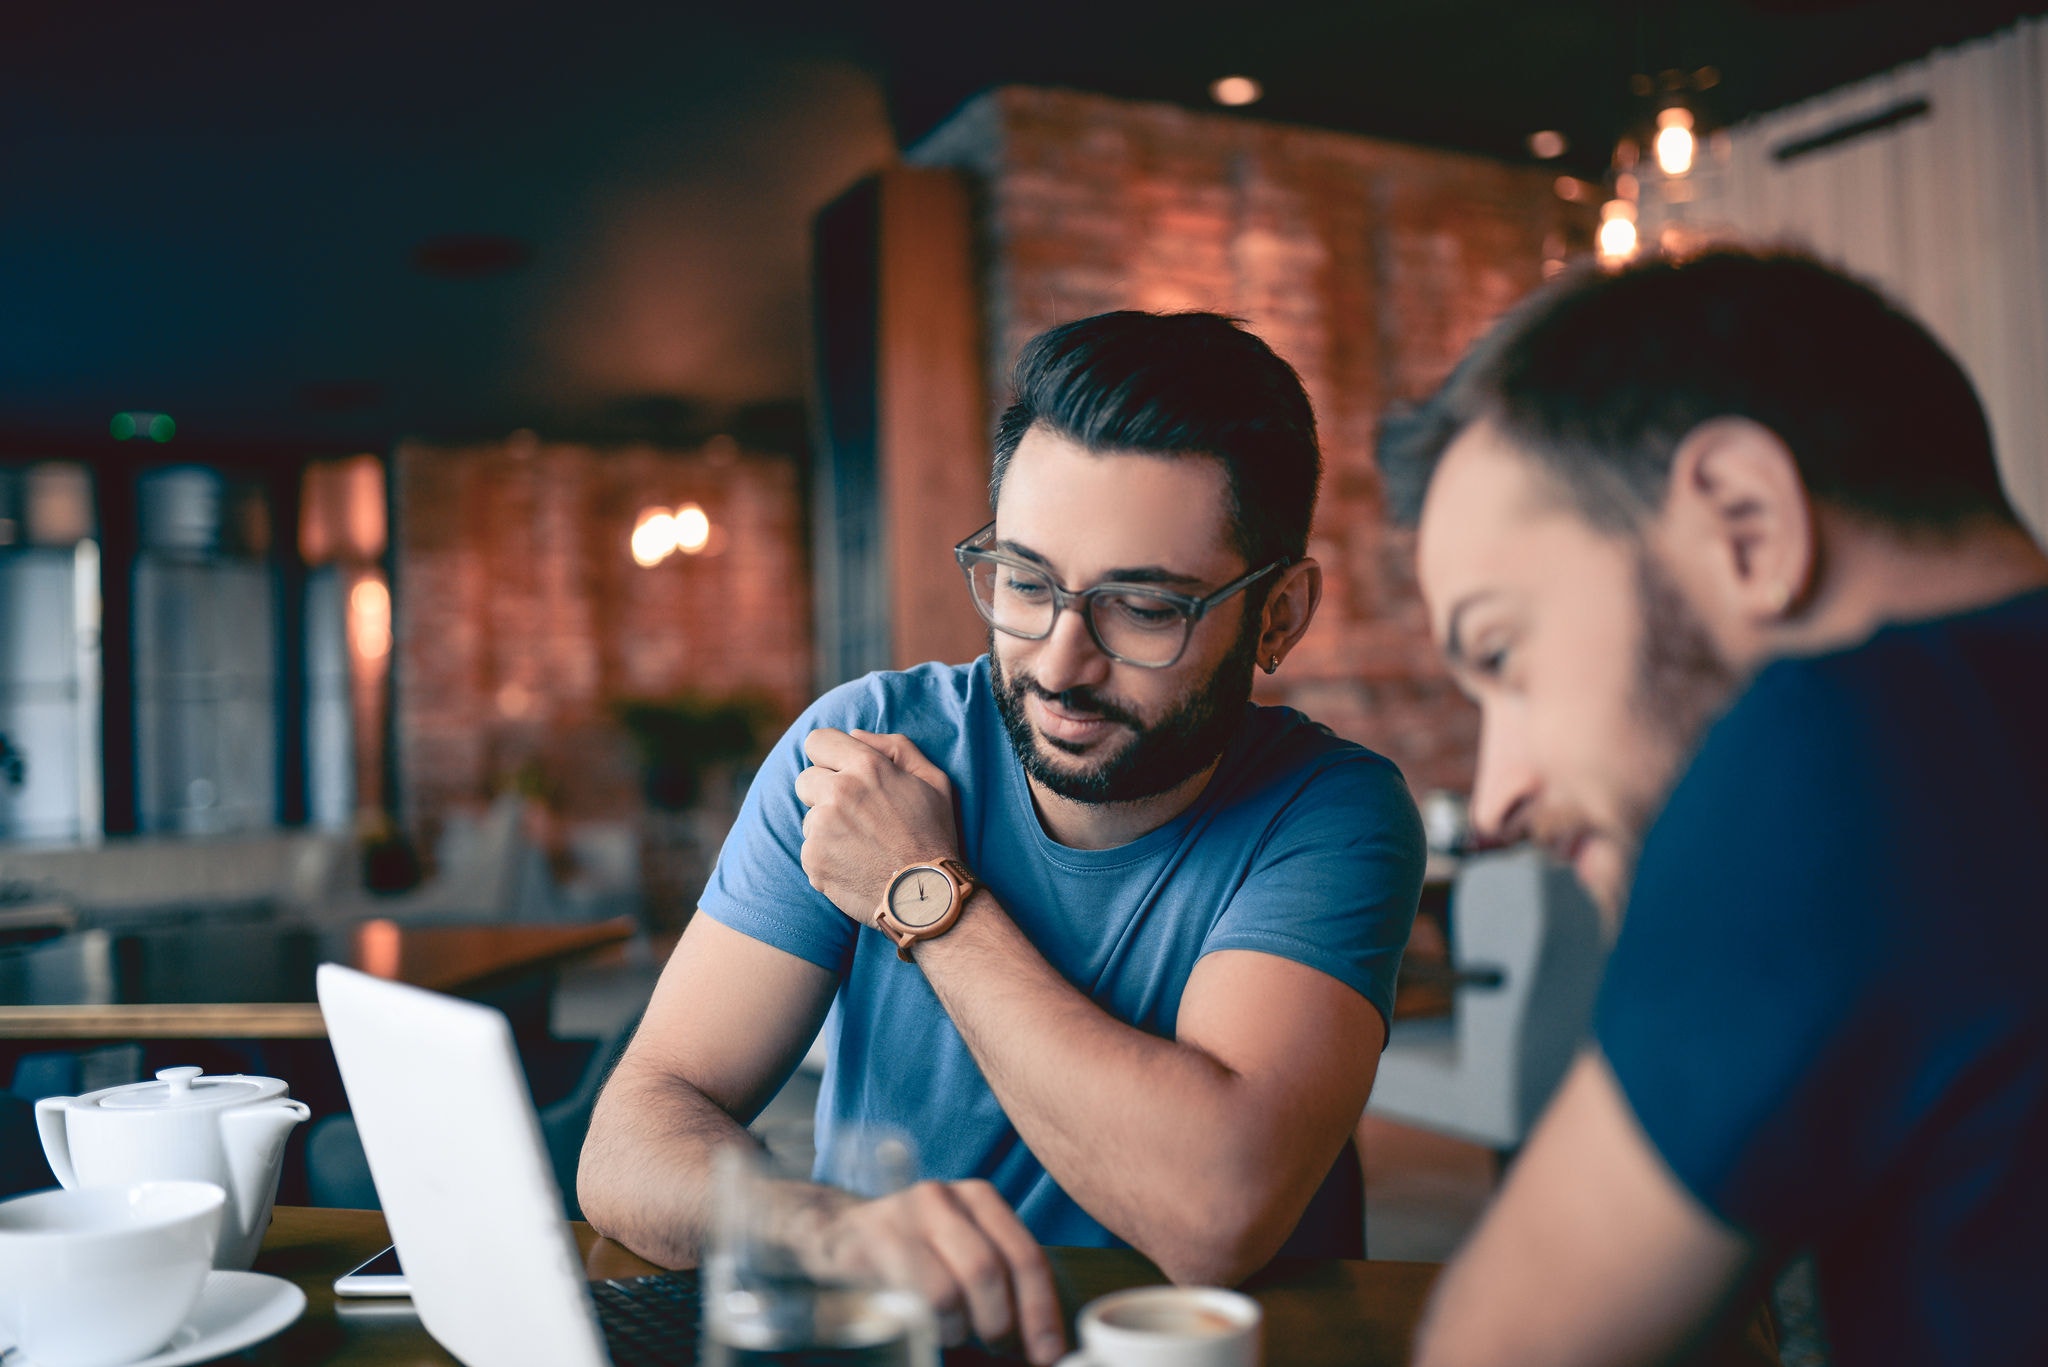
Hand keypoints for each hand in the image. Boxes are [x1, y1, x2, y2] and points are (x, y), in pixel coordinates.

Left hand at [794, 729, 959, 921]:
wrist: (926, 897)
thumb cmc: (934, 836)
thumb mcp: (933, 781)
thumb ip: (895, 747)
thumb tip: (854, 734)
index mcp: (866, 767)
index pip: (818, 742)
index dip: (827, 756)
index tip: (837, 771)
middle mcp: (839, 792)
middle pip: (805, 779)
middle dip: (823, 793)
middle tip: (855, 815)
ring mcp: (821, 827)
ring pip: (808, 818)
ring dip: (826, 828)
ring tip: (861, 846)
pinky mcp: (812, 858)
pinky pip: (810, 849)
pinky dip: (827, 857)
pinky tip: (855, 866)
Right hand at [803, 1179, 1065, 1364]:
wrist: (834, 1232)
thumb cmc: (912, 1254)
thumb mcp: (961, 1252)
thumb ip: (999, 1281)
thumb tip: (1043, 1340)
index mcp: (979, 1199)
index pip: (1025, 1256)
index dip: (1041, 1312)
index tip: (1048, 1355)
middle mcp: (943, 1197)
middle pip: (989, 1272)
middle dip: (999, 1324)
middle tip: (996, 1346)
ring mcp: (901, 1216)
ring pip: (949, 1290)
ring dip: (957, 1329)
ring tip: (952, 1333)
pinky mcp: (867, 1243)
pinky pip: (905, 1298)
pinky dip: (924, 1326)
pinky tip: (923, 1326)